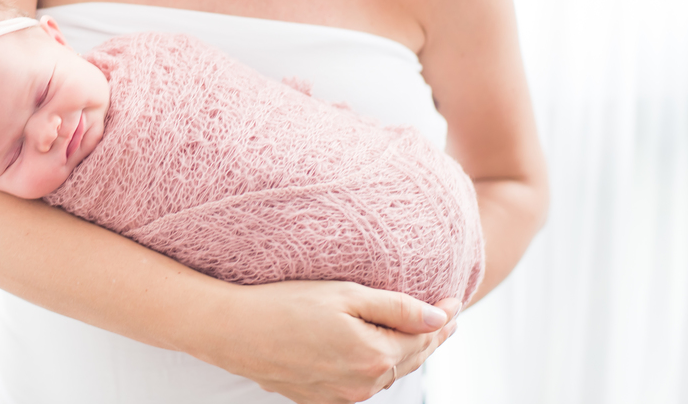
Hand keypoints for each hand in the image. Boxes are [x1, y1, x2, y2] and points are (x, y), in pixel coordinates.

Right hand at [191, 279, 459, 403]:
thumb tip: (440, 317)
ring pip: (386, 375)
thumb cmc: (284, 304)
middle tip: (445, 316)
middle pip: (410, 360)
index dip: (443, 318)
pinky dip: (376, 366)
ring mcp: (340, 396)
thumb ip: (397, 308)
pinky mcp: (319, 398)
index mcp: (373, 357)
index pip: (424, 338)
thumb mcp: (345, 294)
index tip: (455, 299)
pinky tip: (374, 351)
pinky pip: (360, 384)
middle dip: (430, 338)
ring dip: (404, 354)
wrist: (232, 330)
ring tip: (416, 332)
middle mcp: (362, 385)